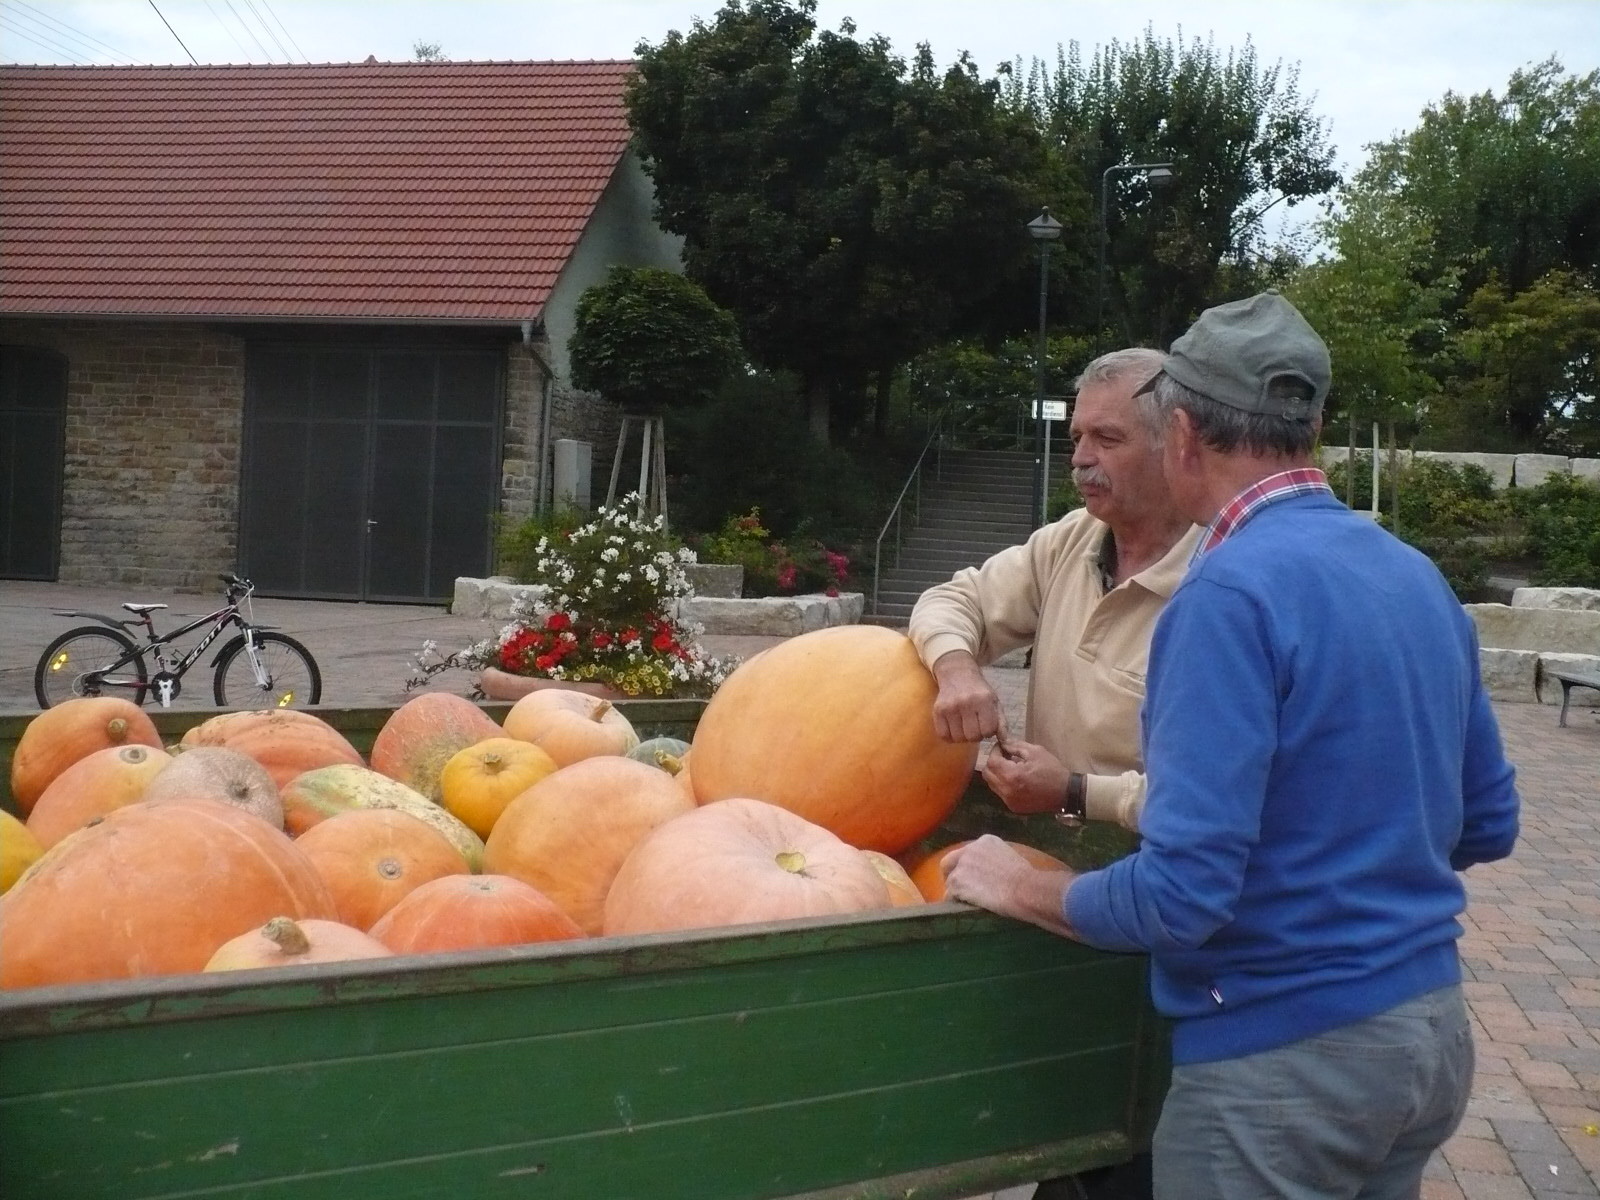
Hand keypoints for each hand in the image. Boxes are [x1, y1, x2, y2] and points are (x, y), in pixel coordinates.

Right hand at [931, 650, 999, 742]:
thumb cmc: (979, 691)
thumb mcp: (994, 702)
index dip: (988, 732)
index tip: (986, 726)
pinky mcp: (938, 710)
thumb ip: (1001, 722)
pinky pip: (944, 735)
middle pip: (973, 736)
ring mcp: (950, 707)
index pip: (988, 731)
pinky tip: (954, 729)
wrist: (957, 674)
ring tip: (965, 727)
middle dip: (976, 735)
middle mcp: (966, 702)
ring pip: (958, 738)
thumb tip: (1005, 741)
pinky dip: (950, 737)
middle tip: (975, 727)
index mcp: (984, 700)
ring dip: (963, 737)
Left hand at [942, 834, 1078, 937]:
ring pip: (950, 881)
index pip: (967, 852)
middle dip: (952, 875)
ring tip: (966, 904)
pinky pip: (950, 895)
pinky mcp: (957, 882)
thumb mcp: (1012, 859)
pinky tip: (964, 909)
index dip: (967, 866)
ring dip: (957, 892)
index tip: (971, 877)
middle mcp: (970, 849)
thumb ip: (997, 861)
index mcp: (986, 841)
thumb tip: (994, 873)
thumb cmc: (1027, 879)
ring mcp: (962, 865)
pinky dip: (955, 903)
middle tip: (958, 890)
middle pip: (950, 862)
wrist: (1025, 889)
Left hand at [981, 734, 1069, 814]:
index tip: (1002, 747)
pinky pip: (1000, 793)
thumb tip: (1002, 742)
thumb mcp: (1035, 752)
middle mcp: (1006, 790)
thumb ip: (1015, 746)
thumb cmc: (1051, 770)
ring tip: (1011, 768)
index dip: (995, 751)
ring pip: (992, 784)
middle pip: (987, 773)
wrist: (1065, 793)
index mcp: (1012, 775)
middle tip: (1005, 756)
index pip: (991, 761)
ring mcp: (1009, 801)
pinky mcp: (1013, 807)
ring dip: (997, 773)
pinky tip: (1016, 779)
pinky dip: (1003, 784)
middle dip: (993, 762)